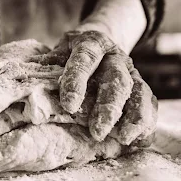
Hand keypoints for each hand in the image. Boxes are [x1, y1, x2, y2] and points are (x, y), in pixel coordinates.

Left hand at [31, 30, 157, 144]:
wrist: (97, 41)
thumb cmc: (70, 52)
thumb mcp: (58, 51)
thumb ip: (49, 66)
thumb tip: (32, 88)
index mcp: (91, 42)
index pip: (84, 59)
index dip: (77, 81)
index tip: (69, 105)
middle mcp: (114, 56)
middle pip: (116, 80)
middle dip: (108, 107)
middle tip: (97, 131)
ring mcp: (130, 70)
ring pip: (138, 91)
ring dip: (133, 117)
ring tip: (123, 139)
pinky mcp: (140, 84)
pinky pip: (149, 102)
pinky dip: (146, 121)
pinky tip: (138, 140)